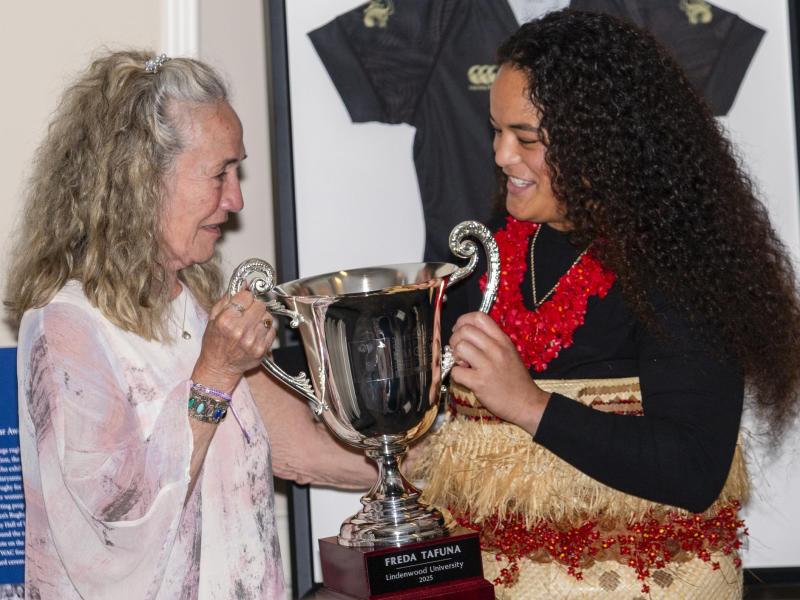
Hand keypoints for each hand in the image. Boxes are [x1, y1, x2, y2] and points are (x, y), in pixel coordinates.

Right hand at [192, 288, 275, 393]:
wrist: (219, 367)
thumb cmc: (214, 342)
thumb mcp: (213, 318)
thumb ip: (227, 298)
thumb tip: (244, 283)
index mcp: (226, 321)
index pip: (246, 296)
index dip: (246, 296)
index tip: (243, 300)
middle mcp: (240, 331)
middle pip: (260, 305)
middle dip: (255, 305)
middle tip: (248, 312)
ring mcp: (253, 341)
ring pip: (268, 316)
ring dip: (261, 317)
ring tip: (251, 323)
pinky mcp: (262, 349)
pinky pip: (272, 330)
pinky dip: (266, 329)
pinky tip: (256, 332)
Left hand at [448, 311, 549, 434]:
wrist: (527, 404)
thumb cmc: (516, 380)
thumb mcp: (510, 353)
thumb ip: (492, 341)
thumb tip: (466, 333)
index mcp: (503, 340)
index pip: (479, 317)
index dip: (463, 321)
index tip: (460, 330)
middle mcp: (496, 349)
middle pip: (465, 330)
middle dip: (455, 339)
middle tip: (459, 351)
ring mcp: (488, 365)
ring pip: (459, 347)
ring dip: (455, 356)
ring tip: (463, 364)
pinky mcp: (480, 382)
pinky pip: (456, 371)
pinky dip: (457, 375)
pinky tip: (466, 378)